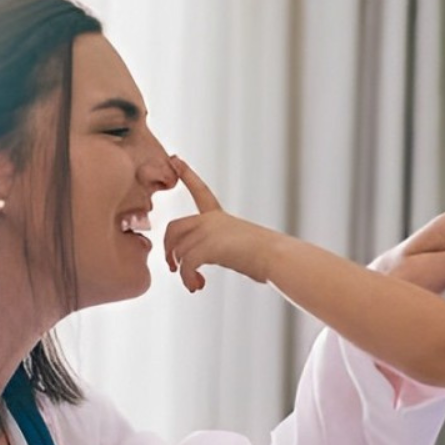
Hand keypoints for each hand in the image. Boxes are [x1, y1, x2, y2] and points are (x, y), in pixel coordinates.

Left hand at [163, 157, 283, 291]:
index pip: (200, 190)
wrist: (276, 257)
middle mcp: (212, 220)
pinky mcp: (208, 246)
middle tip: (172, 267)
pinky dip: (188, 278)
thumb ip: (221, 247)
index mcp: (220, 217)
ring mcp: (209, 232)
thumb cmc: (266, 256)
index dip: (187, 174)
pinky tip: (197, 286)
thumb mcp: (240, 244)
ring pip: (179, 250)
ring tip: (194, 284)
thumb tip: (214, 262)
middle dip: (168, 248)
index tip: (175, 159)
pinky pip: (186, 264)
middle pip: (174, 227)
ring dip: (182, 271)